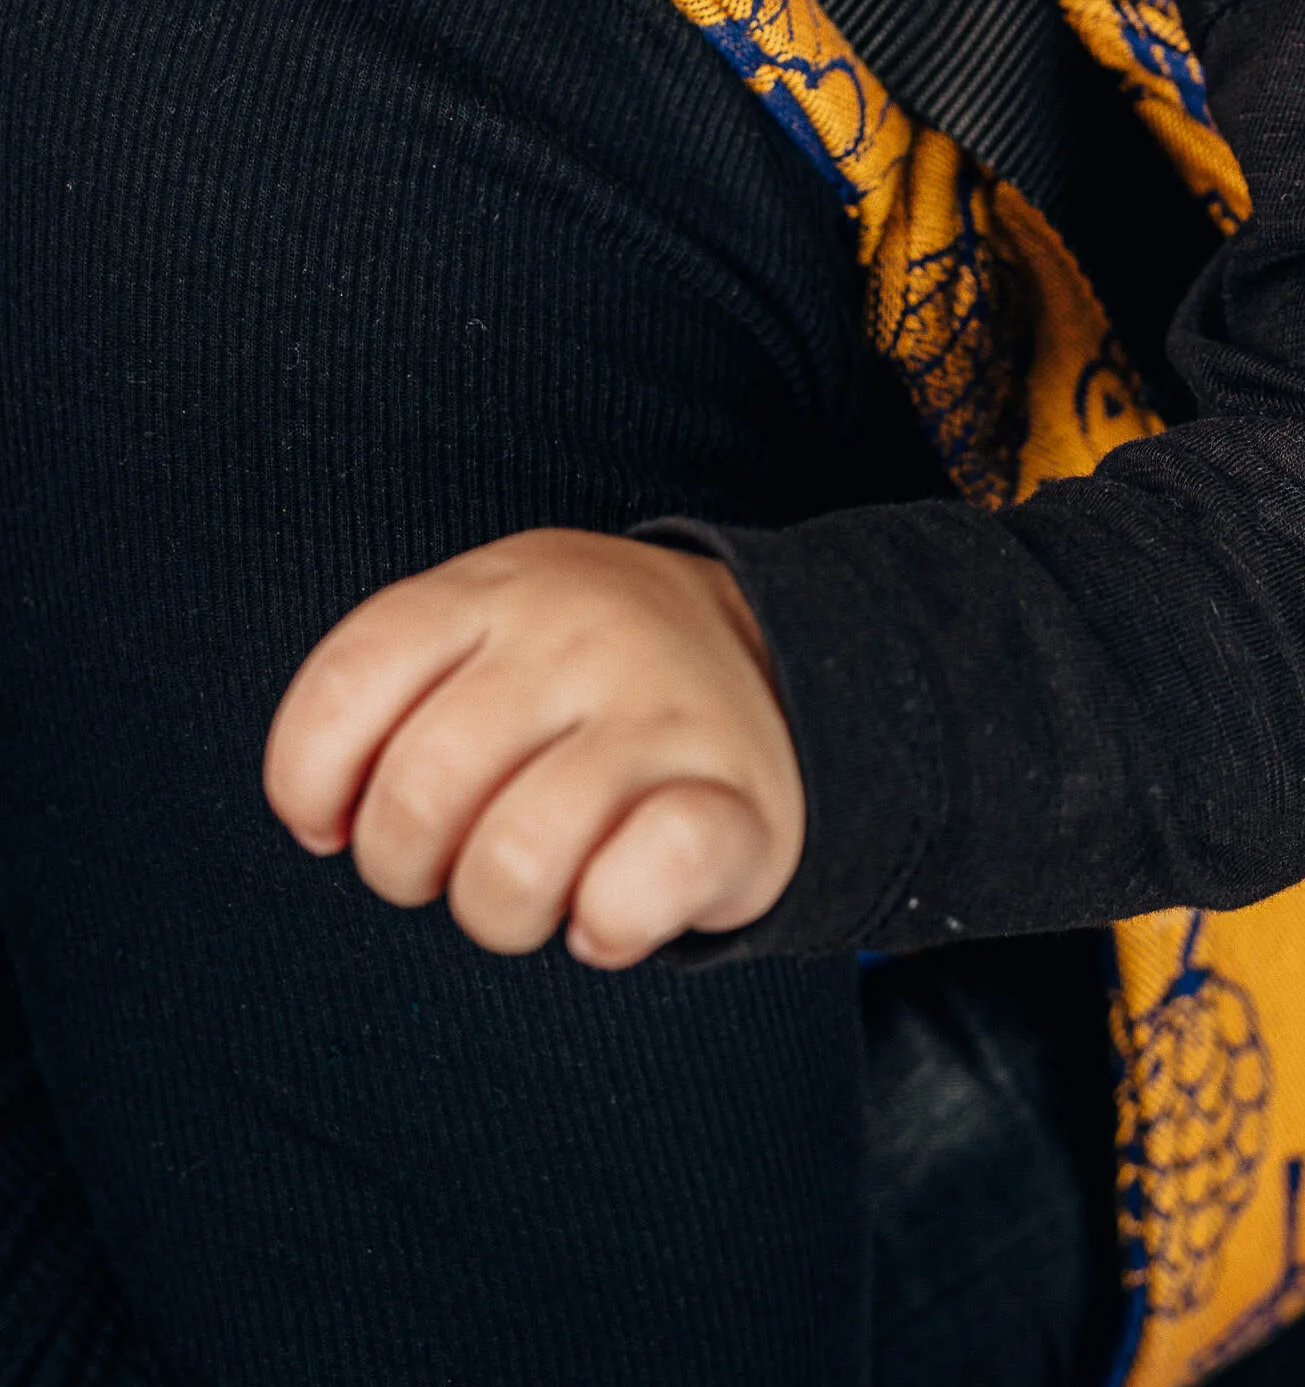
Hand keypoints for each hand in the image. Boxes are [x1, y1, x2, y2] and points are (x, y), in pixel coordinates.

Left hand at [263, 531, 805, 967]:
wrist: (783, 658)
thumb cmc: (582, 676)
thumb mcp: (489, 630)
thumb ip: (389, 695)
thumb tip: (324, 822)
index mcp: (498, 588)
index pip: (346, 685)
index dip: (310, 782)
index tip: (341, 818)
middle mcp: (579, 634)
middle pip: (419, 795)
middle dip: (406, 868)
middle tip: (454, 858)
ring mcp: (664, 711)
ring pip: (516, 862)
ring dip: (502, 914)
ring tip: (537, 888)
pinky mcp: (741, 802)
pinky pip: (637, 889)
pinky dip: (605, 927)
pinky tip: (610, 915)